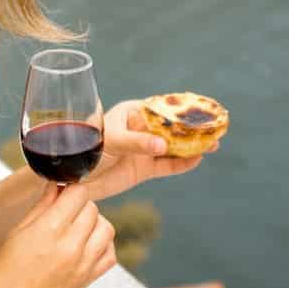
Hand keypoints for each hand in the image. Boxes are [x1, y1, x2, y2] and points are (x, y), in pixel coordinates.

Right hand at [0, 182, 114, 287]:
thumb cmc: (0, 277)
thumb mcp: (14, 234)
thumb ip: (41, 208)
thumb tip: (56, 188)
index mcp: (49, 230)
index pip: (78, 194)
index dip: (69, 189)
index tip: (61, 192)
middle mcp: (71, 247)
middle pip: (92, 209)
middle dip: (78, 205)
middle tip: (62, 211)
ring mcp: (83, 266)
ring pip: (106, 229)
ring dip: (93, 223)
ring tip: (75, 228)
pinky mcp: (87, 281)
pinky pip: (109, 255)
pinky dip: (102, 245)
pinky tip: (86, 246)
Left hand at [77, 100, 212, 201]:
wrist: (73, 179)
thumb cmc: (87, 150)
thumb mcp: (110, 142)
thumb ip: (135, 142)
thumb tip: (163, 145)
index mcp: (131, 113)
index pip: (160, 108)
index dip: (181, 109)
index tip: (202, 108)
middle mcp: (140, 129)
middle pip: (171, 128)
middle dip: (192, 129)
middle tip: (215, 128)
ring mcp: (143, 150)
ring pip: (173, 147)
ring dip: (192, 146)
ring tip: (214, 145)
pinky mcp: (143, 170)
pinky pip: (167, 166)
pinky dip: (182, 164)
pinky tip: (197, 160)